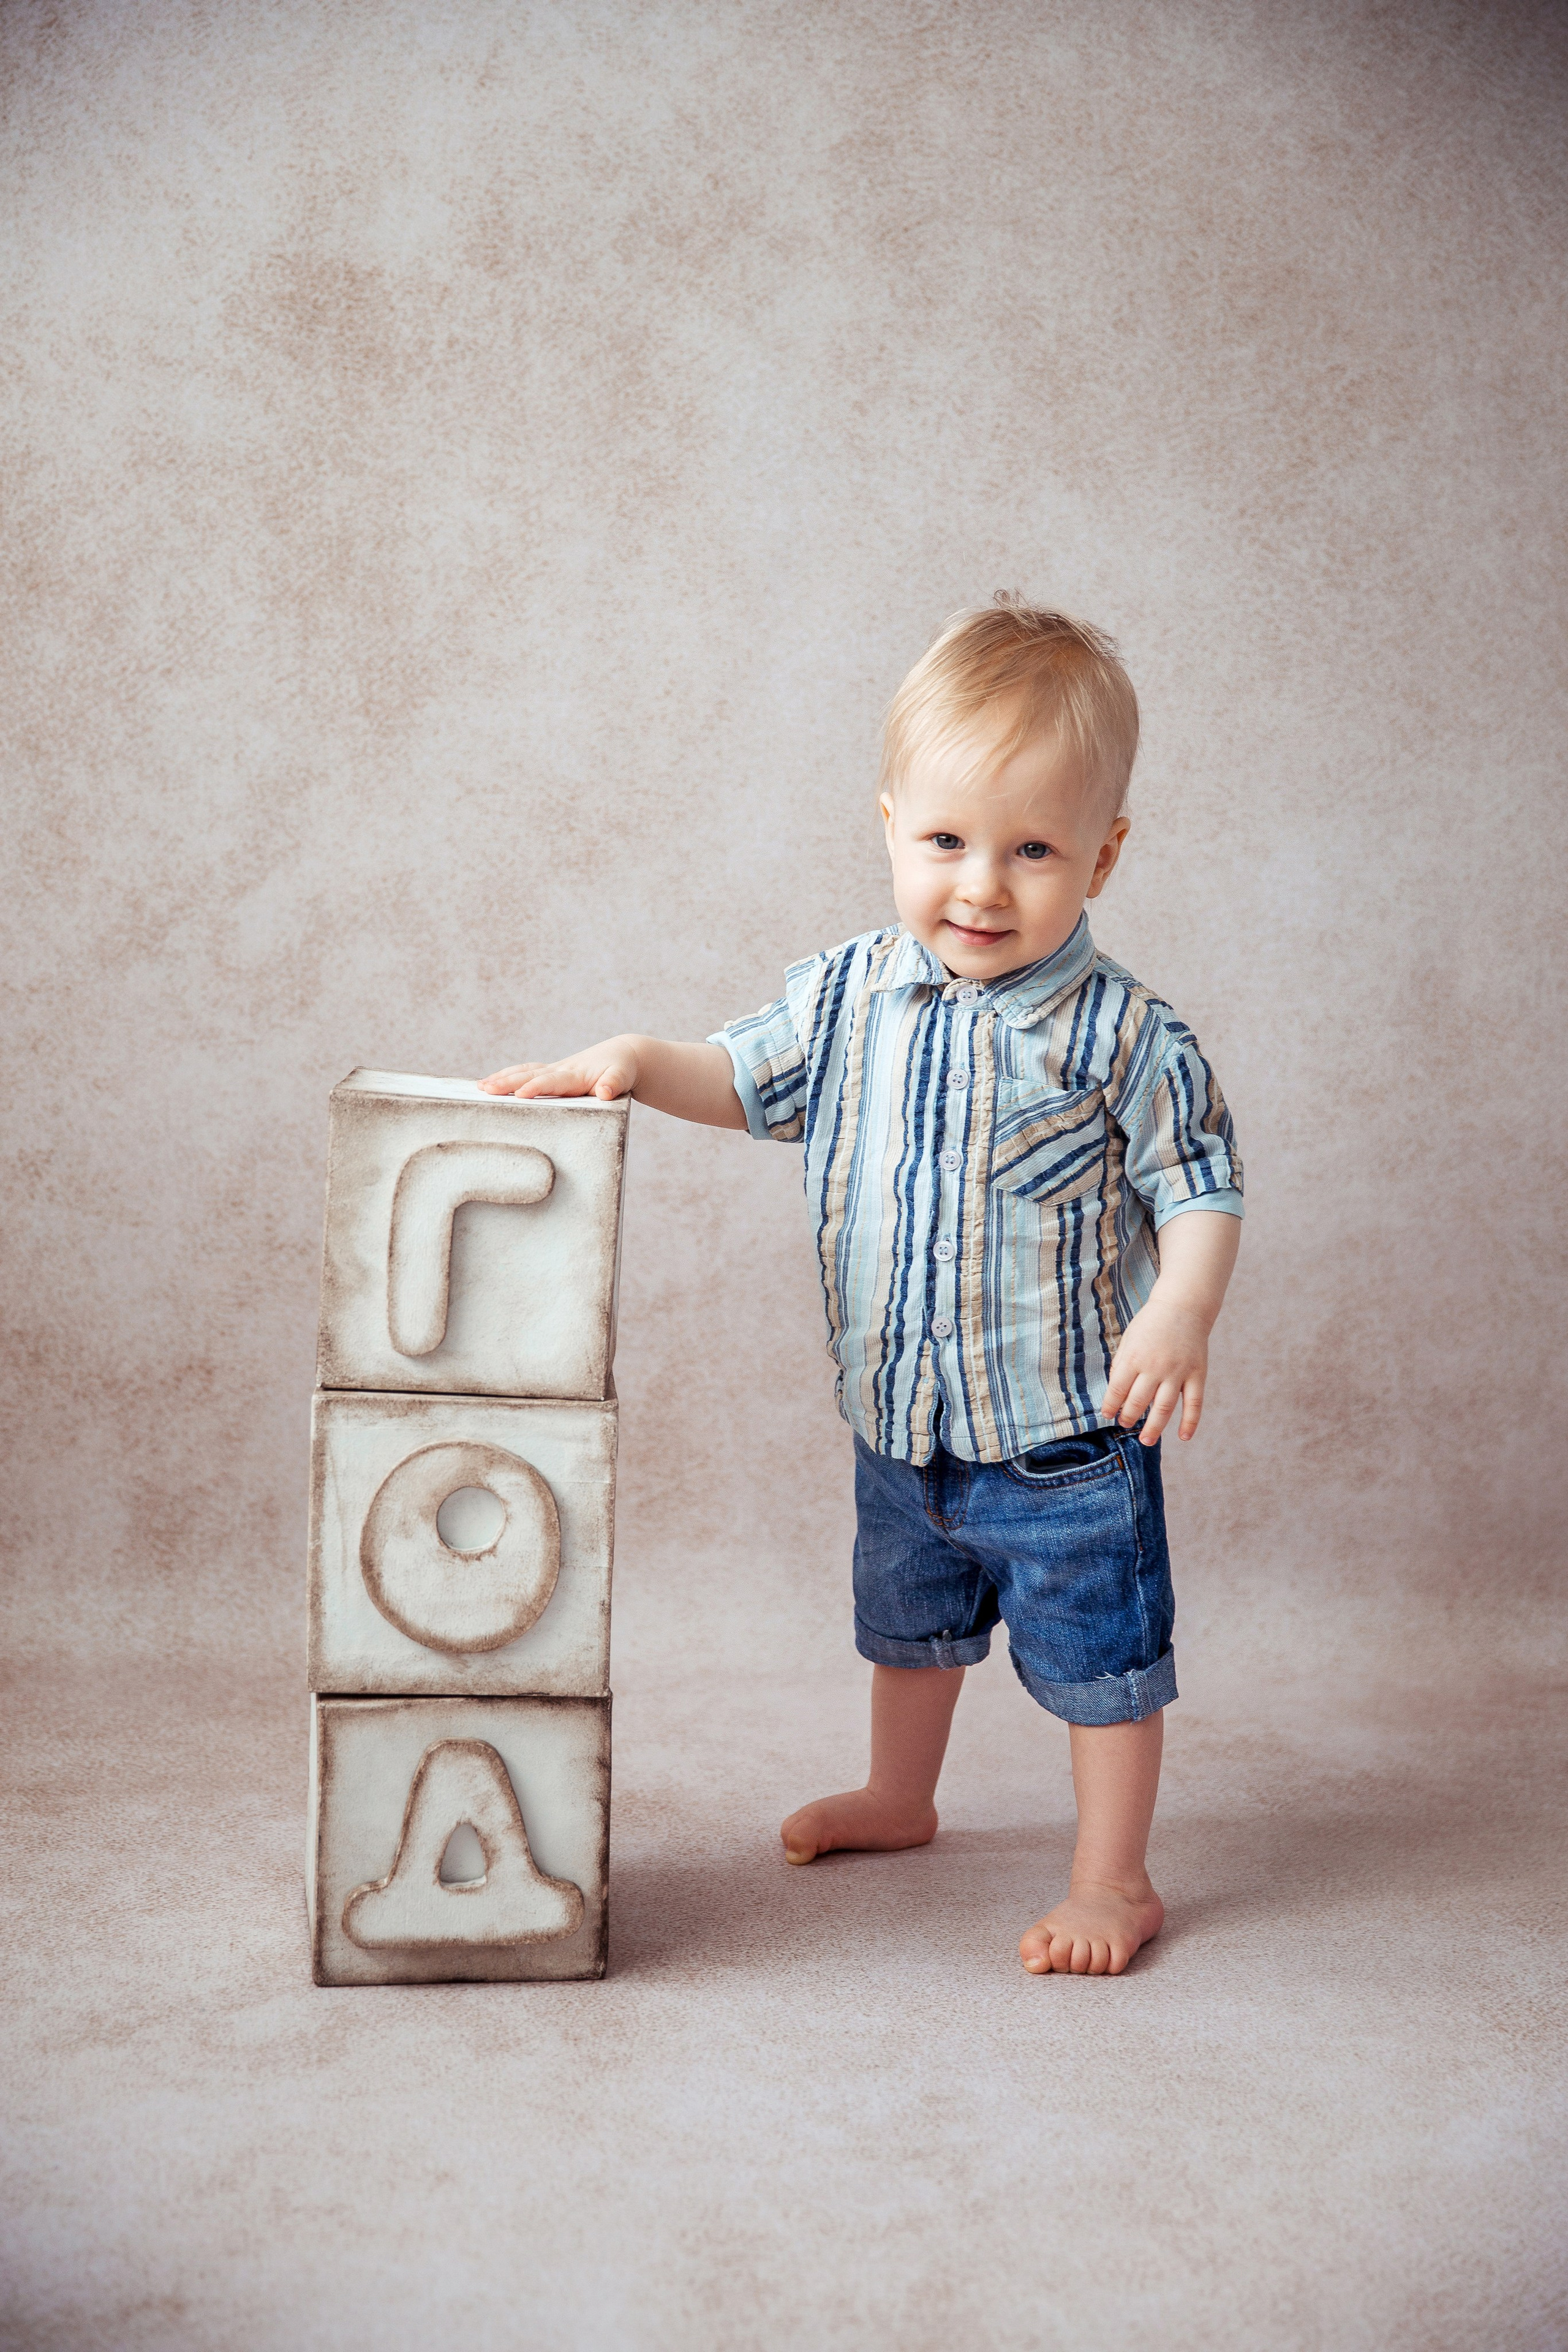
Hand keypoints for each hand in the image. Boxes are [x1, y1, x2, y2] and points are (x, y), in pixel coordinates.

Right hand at [480, 1036, 640, 1101]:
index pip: (552, 1082)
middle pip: (529, 1075)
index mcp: (576, 1075)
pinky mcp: (550, 1073)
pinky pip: (524, 1073)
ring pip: (523, 1072)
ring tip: (480, 1087)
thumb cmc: (621, 1070)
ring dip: (502, 1078)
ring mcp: (553, 1070)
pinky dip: (507, 1076)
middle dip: (507, 1082)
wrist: (622, 1055)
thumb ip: (614, 1084)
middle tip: (485, 1089)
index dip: (536, 1087)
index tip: (519, 1095)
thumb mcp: (622, 1077)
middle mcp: (561, 1070)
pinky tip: (490, 1084)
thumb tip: (605, 1092)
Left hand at [1102, 1296, 1210, 1444]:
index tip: (1107, 1414)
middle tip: (1125, 1424)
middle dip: (1129, 1417)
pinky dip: (1190, 1423)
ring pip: (1164, 1408)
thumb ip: (1121, 1365)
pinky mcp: (1197, 1374)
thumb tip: (1115, 1393)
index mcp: (1134, 1357)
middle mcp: (1155, 1367)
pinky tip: (1183, 1437)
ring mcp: (1178, 1372)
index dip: (1110, 1406)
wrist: (1183, 1307)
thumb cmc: (1151, 1324)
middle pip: (1138, 1402)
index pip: (1117, 1390)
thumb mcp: (1128, 1339)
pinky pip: (1194, 1404)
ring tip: (1146, 1440)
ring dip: (1154, 1428)